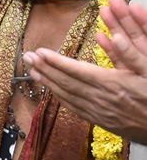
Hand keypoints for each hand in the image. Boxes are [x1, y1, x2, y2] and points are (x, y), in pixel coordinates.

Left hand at [23, 0, 146, 143]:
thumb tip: (115, 37)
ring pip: (68, 97)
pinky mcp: (102, 122)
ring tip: (32, 71)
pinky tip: (52, 91)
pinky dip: (60, 98)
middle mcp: (103, 100)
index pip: (77, 71)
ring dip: (48, 83)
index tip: (40, 52)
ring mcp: (101, 113)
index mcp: (114, 85)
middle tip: (27, 57)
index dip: (57, 61)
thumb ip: (131, 53)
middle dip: (45, 69)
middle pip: (67, 83)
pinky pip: (75, 109)